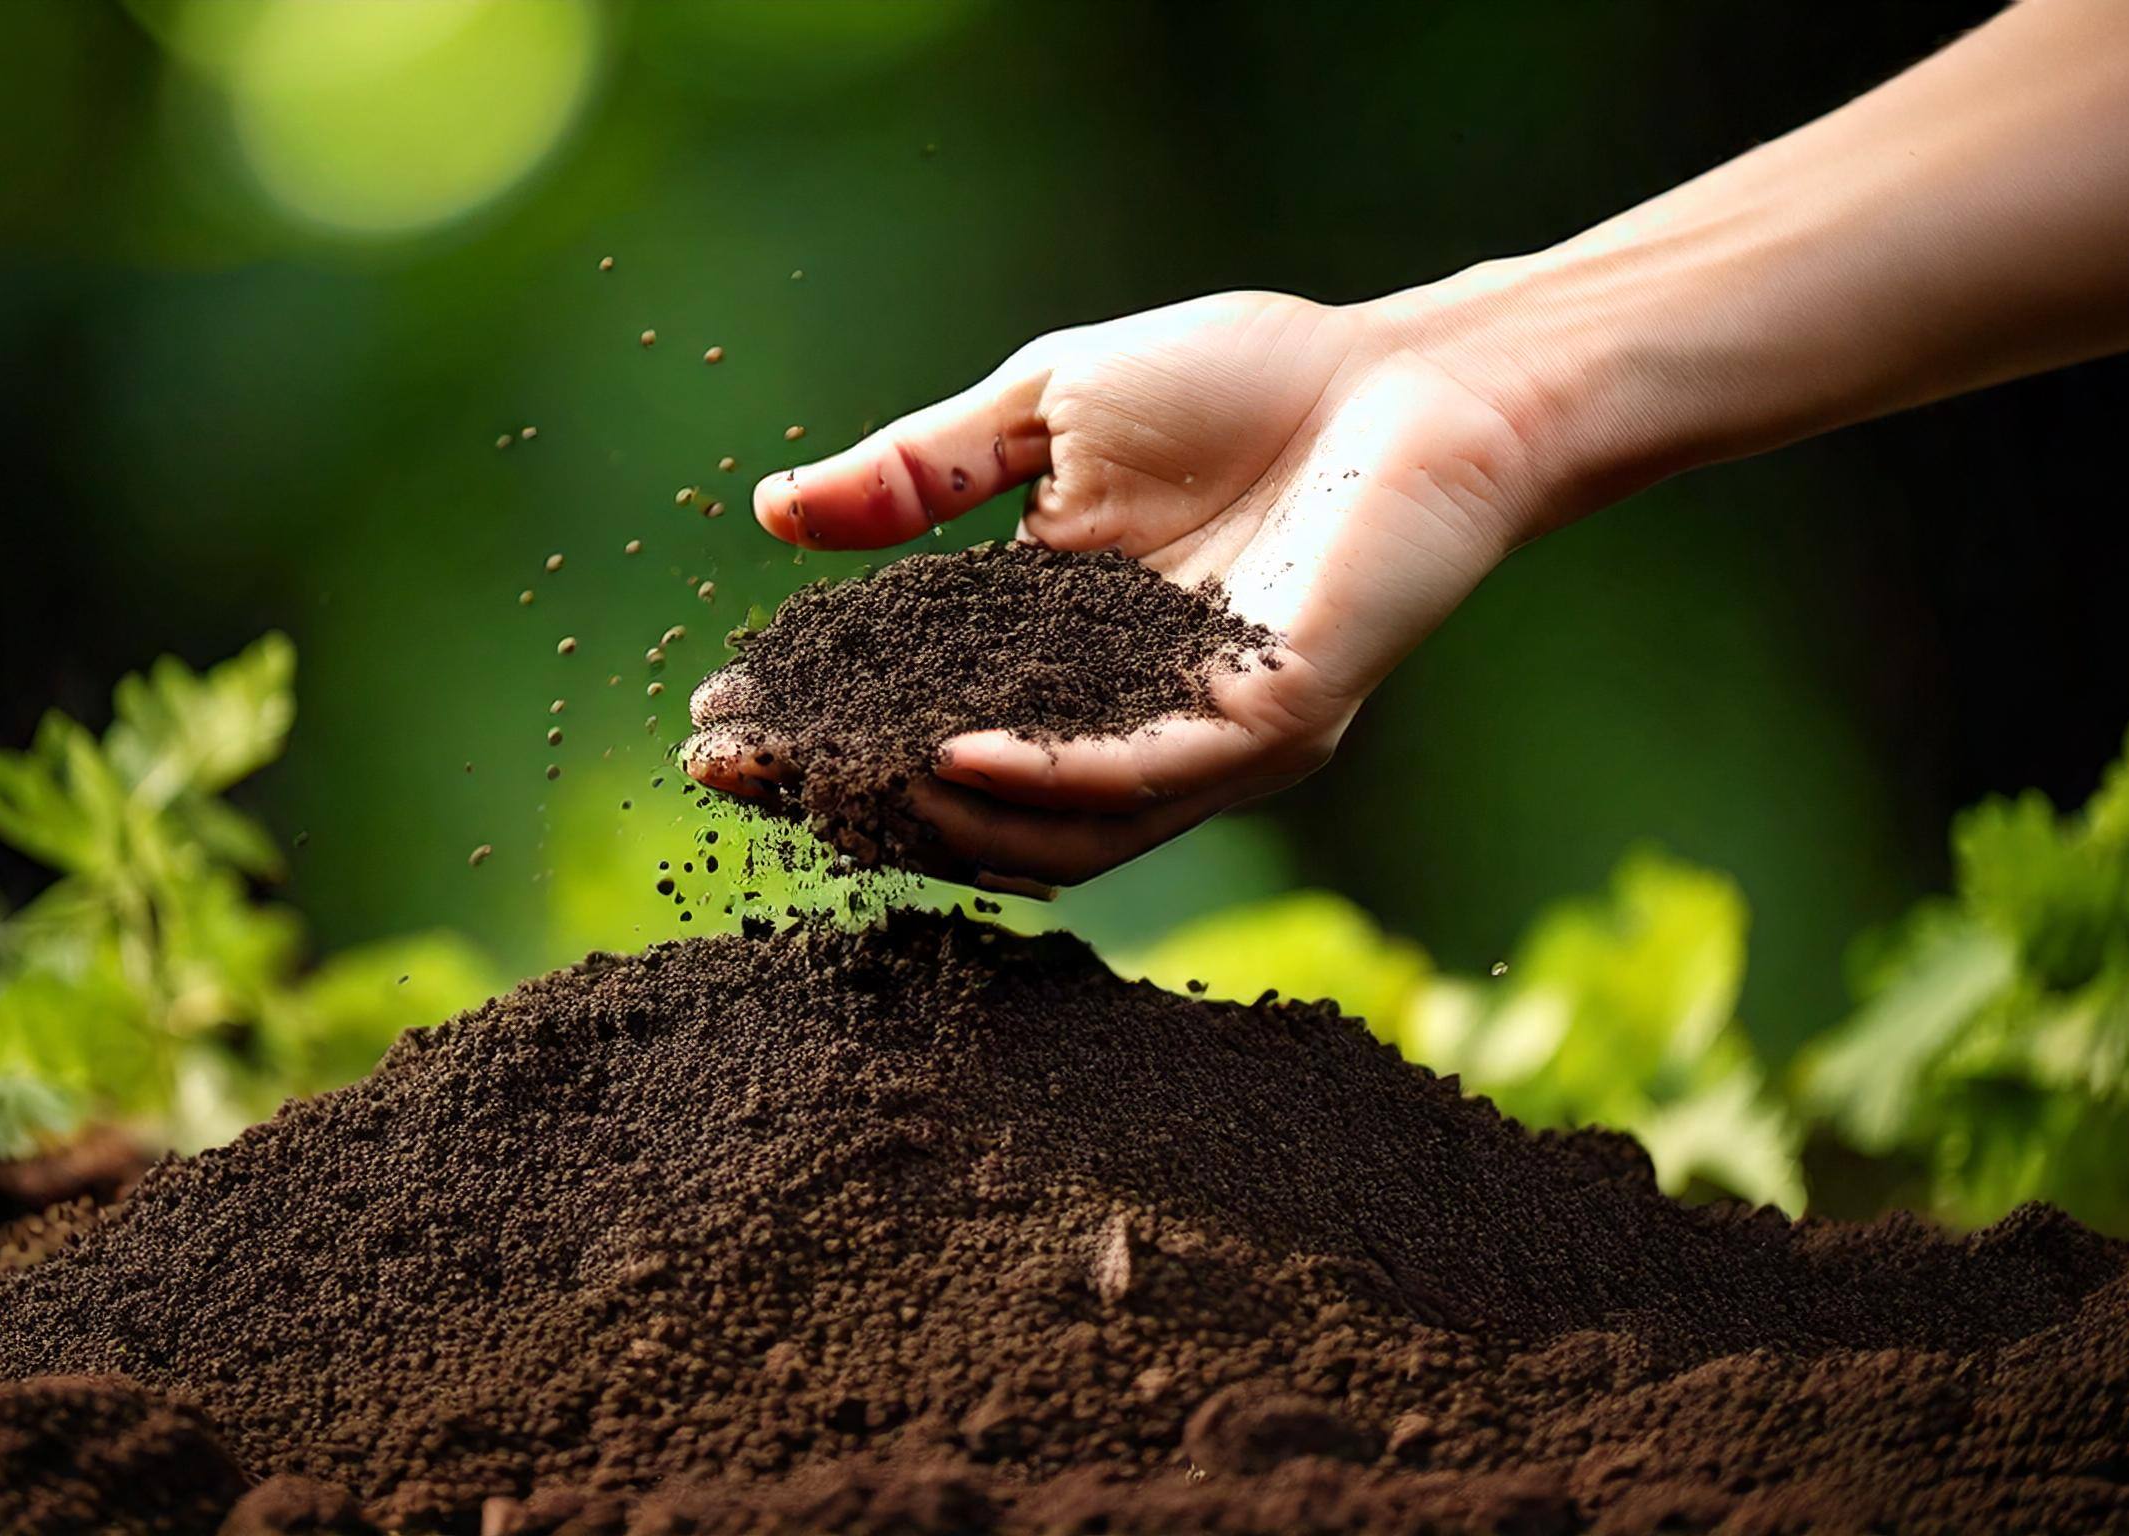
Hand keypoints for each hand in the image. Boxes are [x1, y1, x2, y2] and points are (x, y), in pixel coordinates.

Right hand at [684, 289, 1567, 888]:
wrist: (1412, 374)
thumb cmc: (1248, 381)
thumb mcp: (1048, 411)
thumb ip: (922, 472)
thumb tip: (773, 514)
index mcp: (1067, 650)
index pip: (920, 711)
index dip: (821, 727)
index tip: (716, 727)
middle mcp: (1128, 718)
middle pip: (966, 793)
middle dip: (849, 788)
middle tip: (739, 774)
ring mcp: (1199, 733)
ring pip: (1050, 825)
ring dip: (931, 809)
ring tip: (833, 778)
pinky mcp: (1268, 722)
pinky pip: (1142, 781)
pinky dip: (1043, 779)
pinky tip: (954, 757)